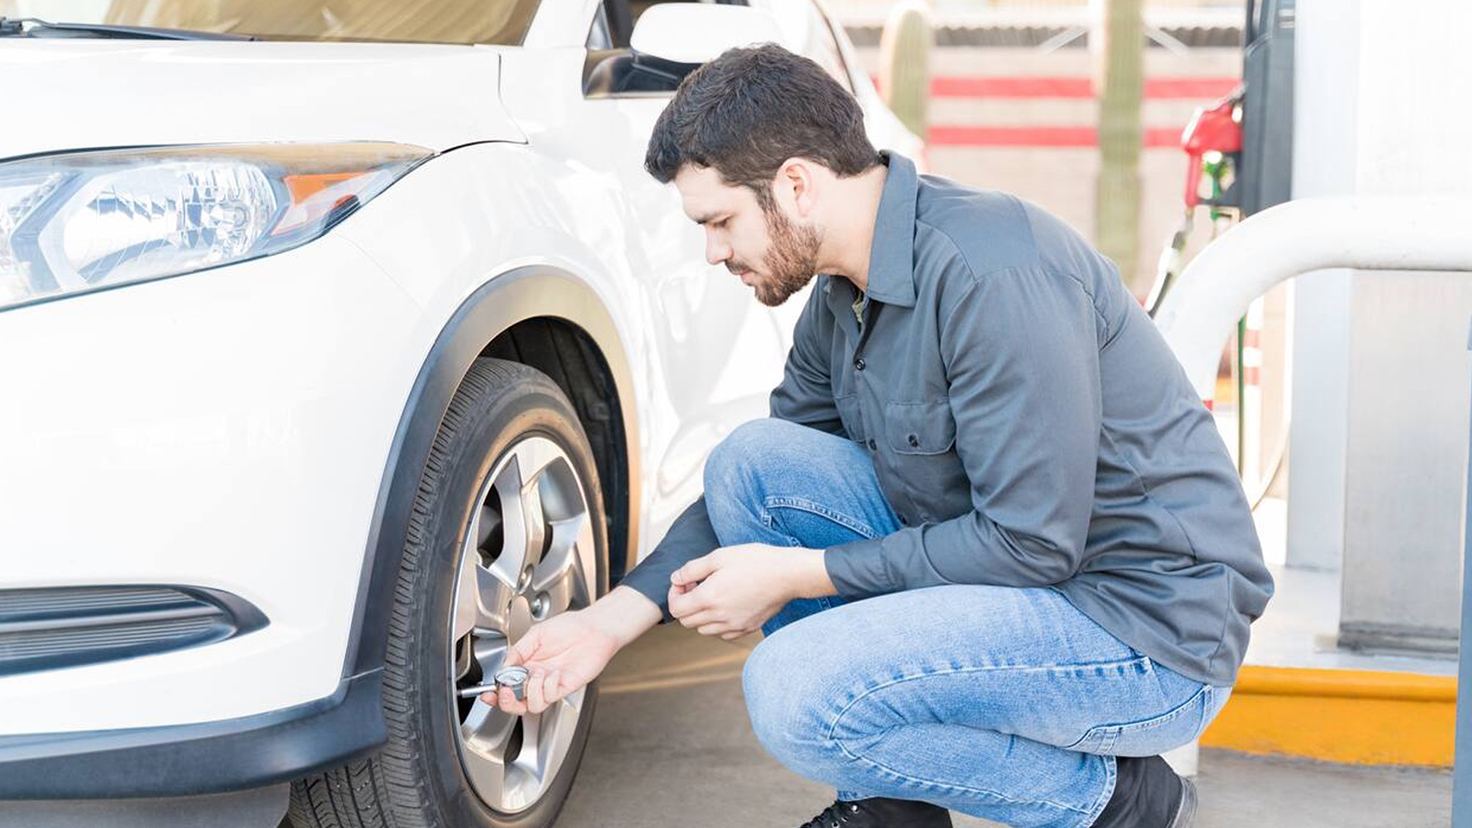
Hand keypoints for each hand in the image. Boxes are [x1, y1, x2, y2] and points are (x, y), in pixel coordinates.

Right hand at [479, 607, 619, 714]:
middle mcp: (537, 678)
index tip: (487, 694)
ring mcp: (550, 684)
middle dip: (507, 701)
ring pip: (532, 705)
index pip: (507, 686)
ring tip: (538, 674)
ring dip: (531, 690)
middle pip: (517, 703)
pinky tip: (554, 673)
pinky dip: (549, 686)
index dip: (495, 694)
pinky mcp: (565, 687)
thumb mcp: (536, 634)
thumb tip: (504, 666)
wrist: (593, 628)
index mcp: (527, 665)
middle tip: (508, 690)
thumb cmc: (569, 627)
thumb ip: (518, 651)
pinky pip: (551, 697)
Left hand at [666, 543, 831, 639]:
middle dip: (685, 604)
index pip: (676, 609)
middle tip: (696, 586)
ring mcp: (734, 626)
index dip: (674, 594)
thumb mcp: (719, 556)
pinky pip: (723, 634)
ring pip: (703, 630)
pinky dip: (717, 624)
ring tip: (712, 595)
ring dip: (700, 615)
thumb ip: (692, 569)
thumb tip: (675, 578)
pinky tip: (726, 606)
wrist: (787, 574)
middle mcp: (719, 617)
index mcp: (709, 598)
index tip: (684, 582)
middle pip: (687, 622)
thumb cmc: (755, 561)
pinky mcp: (747, 628)